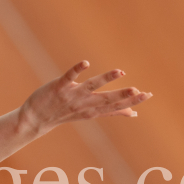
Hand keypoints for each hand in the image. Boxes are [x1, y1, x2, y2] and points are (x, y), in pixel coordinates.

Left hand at [17, 61, 151, 136]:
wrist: (35, 120)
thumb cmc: (65, 114)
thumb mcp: (90, 115)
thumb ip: (111, 112)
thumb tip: (133, 113)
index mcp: (93, 110)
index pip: (115, 107)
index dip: (132, 102)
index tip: (148, 95)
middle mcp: (84, 104)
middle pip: (107, 100)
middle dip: (123, 96)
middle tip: (140, 91)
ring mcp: (71, 96)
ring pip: (91, 86)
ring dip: (105, 79)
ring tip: (120, 72)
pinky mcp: (59, 87)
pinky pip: (69, 77)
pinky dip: (77, 70)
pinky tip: (86, 63)